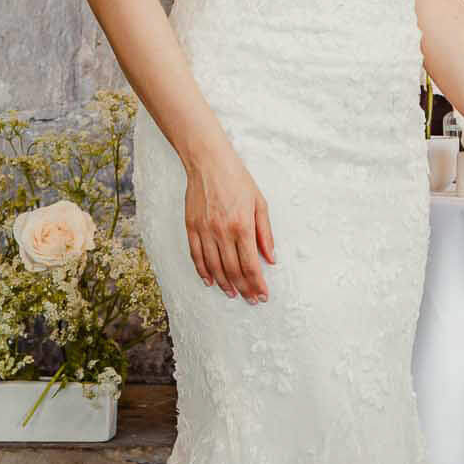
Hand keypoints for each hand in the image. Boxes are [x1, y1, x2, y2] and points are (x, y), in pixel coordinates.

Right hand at [183, 148, 275, 301]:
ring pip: (214, 267)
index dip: (258, 283)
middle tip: (251, 299)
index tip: (263, 295)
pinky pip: (197, 256)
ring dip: (225, 284)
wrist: (209, 163)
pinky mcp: (192, 227)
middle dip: (244, 288)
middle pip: (233, 270)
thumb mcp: (260, 204)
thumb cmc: (238, 180)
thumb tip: (271, 258)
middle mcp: (222, 232)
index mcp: (242, 226)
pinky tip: (211, 281)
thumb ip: (265, 233)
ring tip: (233, 294)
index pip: (251, 264)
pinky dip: (203, 271)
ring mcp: (205, 231)